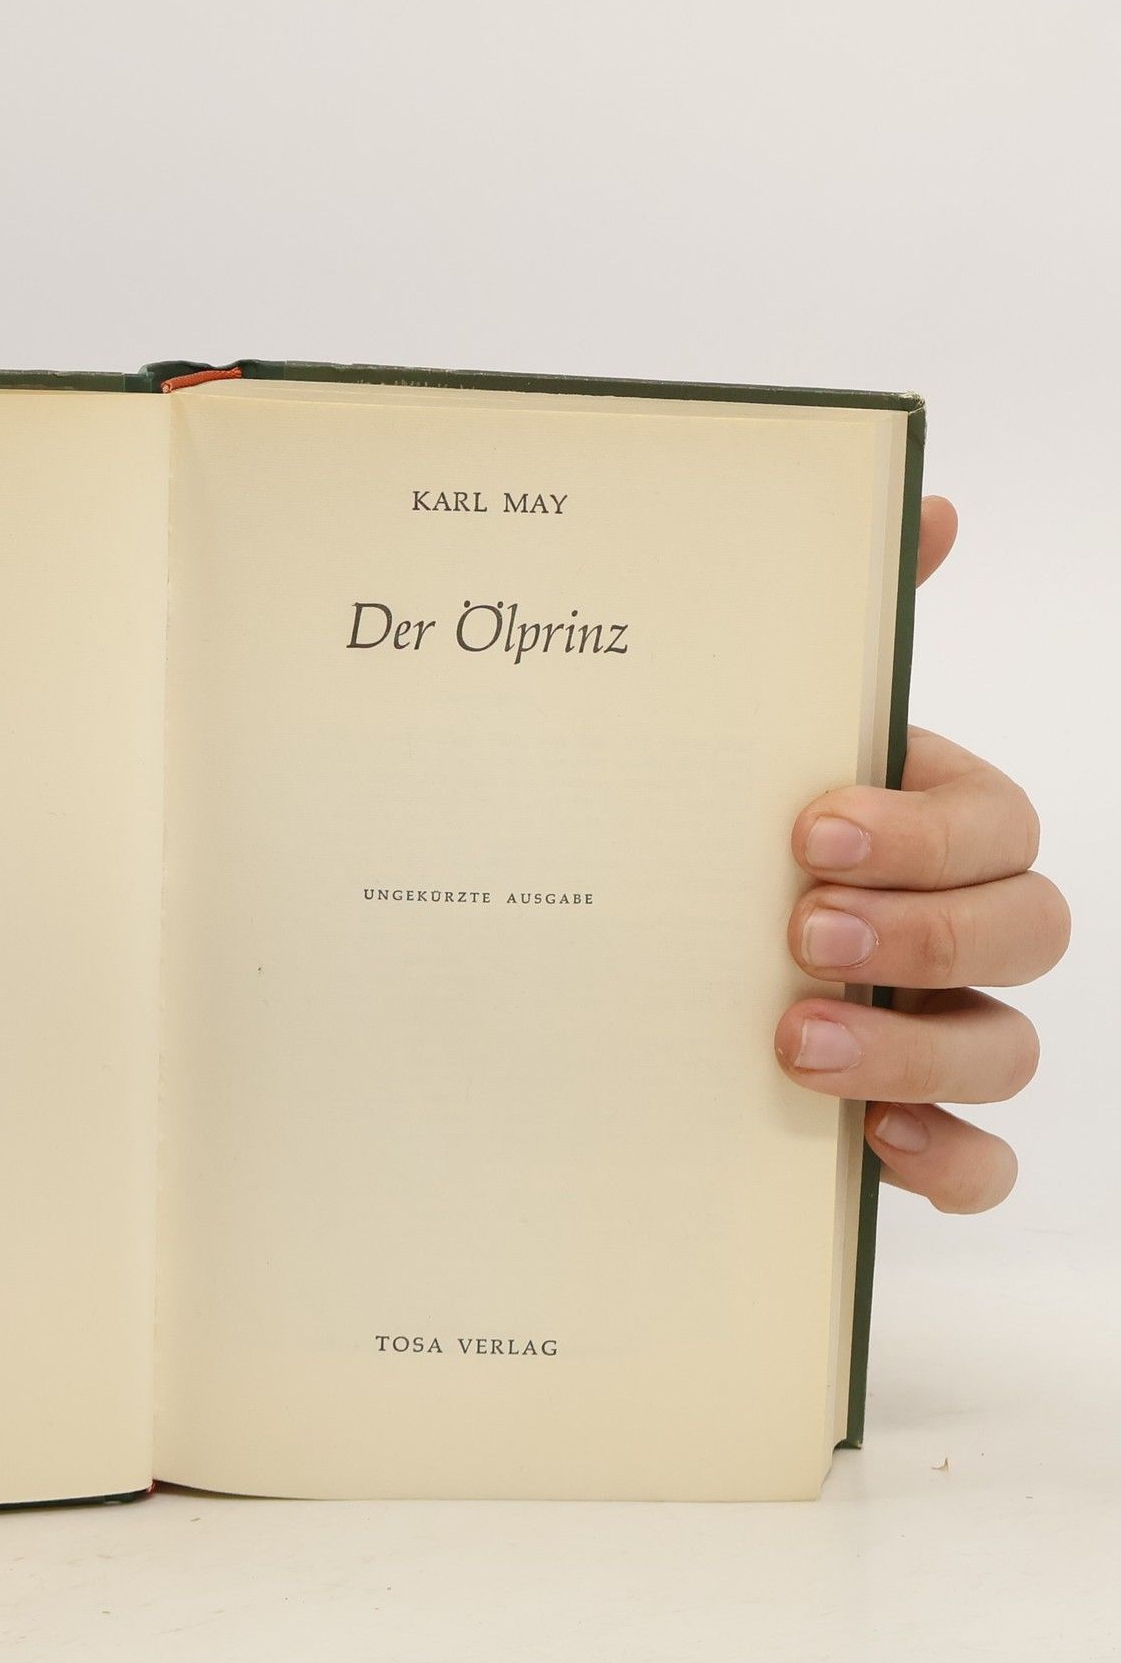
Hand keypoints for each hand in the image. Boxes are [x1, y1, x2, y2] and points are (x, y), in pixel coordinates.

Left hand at [776, 497, 1067, 1211]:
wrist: (635, 949)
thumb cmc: (717, 835)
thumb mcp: (750, 736)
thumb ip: (840, 632)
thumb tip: (926, 501)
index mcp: (930, 827)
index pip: (997, 824)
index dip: (925, 832)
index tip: (807, 831)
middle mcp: (955, 930)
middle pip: (1027, 933)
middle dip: (924, 931)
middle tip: (799, 932)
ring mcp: (941, 1029)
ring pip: (1009, 1050)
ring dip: (918, 1047)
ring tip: (794, 1039)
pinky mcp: (908, 1124)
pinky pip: (982, 1162)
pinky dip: (950, 1161)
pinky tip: (873, 1144)